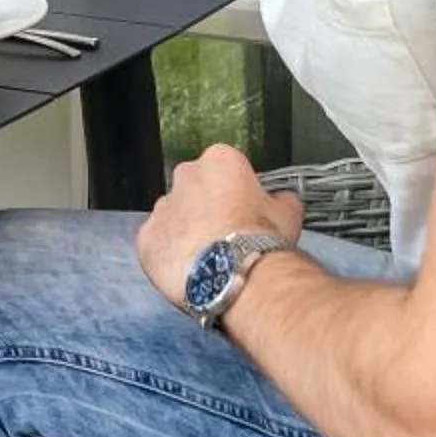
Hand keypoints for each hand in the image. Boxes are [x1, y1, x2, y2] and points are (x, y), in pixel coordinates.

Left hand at [134, 142, 306, 310]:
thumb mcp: (288, 212)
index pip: (226, 169)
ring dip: (187, 231)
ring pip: (174, 216)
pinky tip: (191, 270)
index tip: (244, 210)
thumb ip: (281, 199)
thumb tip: (282, 200)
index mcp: (219, 161)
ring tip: (209, 258)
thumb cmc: (260, 241)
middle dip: (207, 207)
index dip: (237, 192)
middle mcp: (185, 176)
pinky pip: (157, 243)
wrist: (235, 275)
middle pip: (195, 189)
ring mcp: (162, 207)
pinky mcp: (146, 238)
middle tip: (226, 235)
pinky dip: (170, 255)